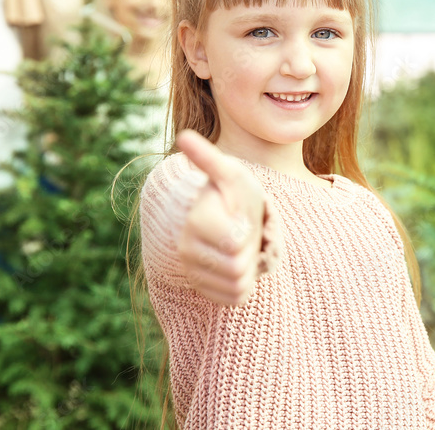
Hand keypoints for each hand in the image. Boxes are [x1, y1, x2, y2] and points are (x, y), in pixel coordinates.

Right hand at [175, 129, 265, 306]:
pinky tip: (239, 266)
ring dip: (249, 268)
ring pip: (238, 283)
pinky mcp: (205, 289)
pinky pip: (236, 297)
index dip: (245, 233)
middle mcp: (187, 248)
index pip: (233, 243)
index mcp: (195, 221)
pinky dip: (245, 284)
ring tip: (242, 249)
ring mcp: (194, 271)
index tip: (242, 220)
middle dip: (250, 251)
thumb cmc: (236, 194)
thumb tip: (184, 136)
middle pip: (237, 266)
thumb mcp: (230, 174)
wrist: (232, 219)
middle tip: (245, 235)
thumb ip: (209, 159)